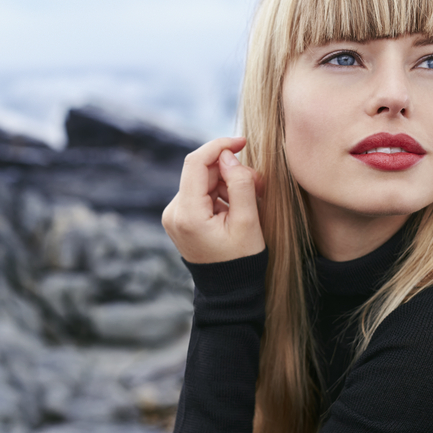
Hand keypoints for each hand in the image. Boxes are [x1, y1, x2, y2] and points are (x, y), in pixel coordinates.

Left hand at [162, 136, 265, 263]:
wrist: (229, 290)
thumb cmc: (242, 260)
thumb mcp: (248, 221)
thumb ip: (240, 184)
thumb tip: (228, 156)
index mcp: (187, 214)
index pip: (196, 163)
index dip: (219, 146)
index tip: (243, 141)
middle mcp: (173, 212)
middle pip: (202, 173)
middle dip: (230, 171)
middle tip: (259, 184)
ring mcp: (174, 216)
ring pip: (203, 182)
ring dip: (228, 183)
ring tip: (252, 199)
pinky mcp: (180, 219)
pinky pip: (200, 194)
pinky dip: (220, 194)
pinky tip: (237, 207)